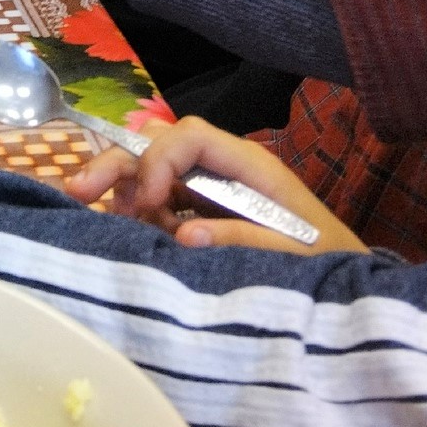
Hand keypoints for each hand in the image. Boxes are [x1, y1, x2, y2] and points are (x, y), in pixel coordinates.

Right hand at [65, 114, 364, 253]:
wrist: (347, 289)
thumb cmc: (328, 266)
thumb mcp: (296, 256)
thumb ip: (244, 242)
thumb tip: (183, 234)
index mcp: (251, 168)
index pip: (191, 136)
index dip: (159, 160)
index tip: (146, 205)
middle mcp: (225, 170)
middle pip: (160, 144)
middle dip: (118, 162)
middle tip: (79, 192)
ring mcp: (211, 192)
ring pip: (151, 169)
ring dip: (123, 190)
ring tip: (109, 220)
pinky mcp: (202, 215)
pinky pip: (158, 202)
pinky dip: (137, 213)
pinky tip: (134, 236)